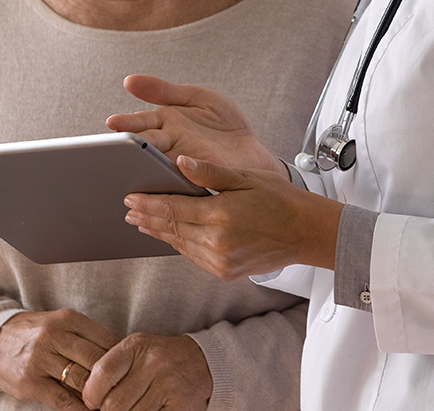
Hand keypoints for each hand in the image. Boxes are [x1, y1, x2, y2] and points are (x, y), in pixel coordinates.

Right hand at [0, 309, 117, 410]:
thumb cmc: (35, 332)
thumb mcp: (60, 323)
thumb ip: (85, 336)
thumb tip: (116, 355)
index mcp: (67, 319)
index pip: (104, 339)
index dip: (119, 358)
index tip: (129, 371)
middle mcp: (55, 336)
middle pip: (95, 360)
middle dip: (111, 378)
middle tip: (123, 389)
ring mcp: (41, 360)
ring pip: (81, 380)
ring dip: (97, 395)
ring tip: (108, 401)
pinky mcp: (31, 382)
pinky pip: (62, 399)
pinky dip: (79, 408)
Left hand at [82, 333, 211, 410]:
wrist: (201, 361)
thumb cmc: (159, 359)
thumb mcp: (136, 352)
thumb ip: (111, 369)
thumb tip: (85, 400)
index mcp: (137, 346)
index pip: (102, 374)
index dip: (91, 394)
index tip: (93, 400)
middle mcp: (153, 363)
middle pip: (113, 404)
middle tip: (115, 407)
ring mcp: (168, 385)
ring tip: (134, 406)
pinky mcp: (179, 406)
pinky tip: (149, 409)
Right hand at [108, 76, 286, 176]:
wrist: (253, 149)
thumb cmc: (223, 124)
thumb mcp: (196, 97)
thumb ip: (164, 90)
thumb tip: (128, 80)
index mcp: (165, 124)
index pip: (140, 123)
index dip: (127, 124)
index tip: (113, 123)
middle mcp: (169, 147)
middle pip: (144, 148)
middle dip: (130, 149)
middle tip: (117, 149)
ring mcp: (182, 166)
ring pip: (157, 167)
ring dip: (146, 169)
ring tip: (136, 167)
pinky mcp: (197, 182)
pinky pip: (180, 183)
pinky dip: (171, 183)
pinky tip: (166, 180)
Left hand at [124, 156, 343, 279]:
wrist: (305, 232)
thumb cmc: (278, 198)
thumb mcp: (244, 177)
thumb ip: (209, 172)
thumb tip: (178, 162)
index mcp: (219, 216)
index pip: (173, 209)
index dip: (148, 204)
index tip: (130, 198)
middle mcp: (216, 243)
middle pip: (171, 228)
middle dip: (147, 218)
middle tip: (128, 210)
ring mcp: (220, 261)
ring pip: (179, 244)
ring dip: (159, 232)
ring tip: (142, 222)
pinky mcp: (225, 271)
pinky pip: (193, 255)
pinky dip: (179, 243)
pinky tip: (171, 235)